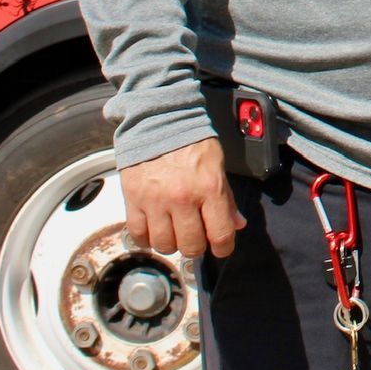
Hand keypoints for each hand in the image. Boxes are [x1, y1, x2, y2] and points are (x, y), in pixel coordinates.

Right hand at [118, 137, 244, 258]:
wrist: (160, 121)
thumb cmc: (192, 142)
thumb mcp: (217, 165)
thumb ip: (226, 198)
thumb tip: (237, 224)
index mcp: (209, 188)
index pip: (220, 234)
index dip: (223, 248)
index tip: (221, 248)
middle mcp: (182, 199)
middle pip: (191, 246)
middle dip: (197, 246)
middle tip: (196, 237)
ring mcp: (155, 201)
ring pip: (164, 245)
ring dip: (172, 243)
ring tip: (175, 231)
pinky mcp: (133, 200)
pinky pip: (139, 235)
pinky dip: (147, 238)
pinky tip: (154, 229)